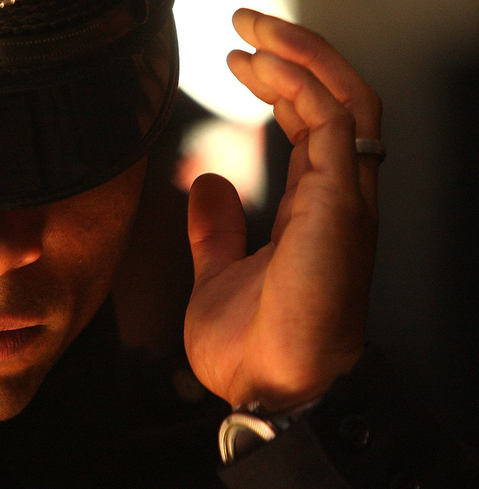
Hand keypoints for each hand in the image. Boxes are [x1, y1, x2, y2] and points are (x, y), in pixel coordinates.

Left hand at [184, 10, 381, 410]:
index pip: (313, 127)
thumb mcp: (220, 272)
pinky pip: (333, 123)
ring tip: (251, 29)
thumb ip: (216, 230)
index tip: (239, 61)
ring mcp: (346, 199)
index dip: (281, 86)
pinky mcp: (339, 204)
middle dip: (294, 55)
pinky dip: (300, 86)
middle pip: (336, 100)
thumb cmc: (254, 348)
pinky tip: (262, 68)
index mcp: (316, 211)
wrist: (269, 390)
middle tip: (246, 26)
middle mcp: (340, 198)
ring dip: (299, 55)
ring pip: (344, 98)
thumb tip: (206, 184)